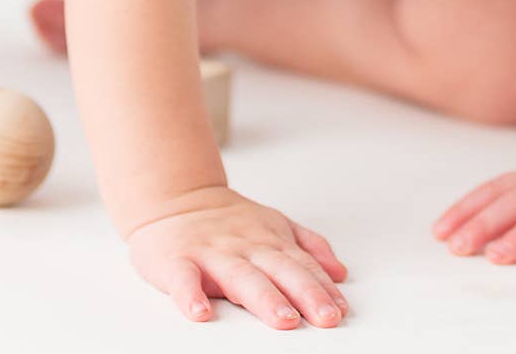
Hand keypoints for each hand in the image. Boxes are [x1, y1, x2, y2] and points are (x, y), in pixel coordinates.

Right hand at [125, 185, 349, 328]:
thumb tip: (339, 272)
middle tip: (325, 317)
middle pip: (279, 270)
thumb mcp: (274, 224)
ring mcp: (212, 253)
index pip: (302, 265)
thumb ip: (308, 246)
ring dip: (264, 297)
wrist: (175, 197)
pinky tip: (201, 312)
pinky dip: (190, 296)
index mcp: (269, 240)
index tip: (340, 310)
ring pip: (241, 276)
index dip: (323, 288)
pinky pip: (184, 280)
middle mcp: (245, 246)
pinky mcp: (177, 261)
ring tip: (284, 318)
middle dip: (305, 294)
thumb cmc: (227, 220)